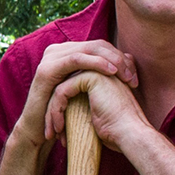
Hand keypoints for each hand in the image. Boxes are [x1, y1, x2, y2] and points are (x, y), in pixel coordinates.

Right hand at [12, 40, 136, 147]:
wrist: (39, 130)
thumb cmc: (66, 114)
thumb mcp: (86, 90)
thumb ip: (101, 74)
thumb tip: (129, 58)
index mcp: (68, 52)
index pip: (100, 46)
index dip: (119, 58)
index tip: (134, 76)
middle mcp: (58, 50)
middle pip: (96, 45)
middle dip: (118, 59)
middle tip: (133, 77)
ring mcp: (51, 57)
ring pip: (89, 49)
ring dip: (111, 60)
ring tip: (125, 75)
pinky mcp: (47, 68)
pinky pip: (77, 59)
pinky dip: (96, 63)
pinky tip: (111, 72)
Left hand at [43, 69, 153, 147]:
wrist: (130, 134)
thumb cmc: (116, 132)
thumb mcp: (94, 117)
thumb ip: (80, 108)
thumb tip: (59, 116)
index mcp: (102, 78)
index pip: (70, 91)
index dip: (60, 112)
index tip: (56, 133)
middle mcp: (99, 70)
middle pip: (64, 89)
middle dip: (52, 112)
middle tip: (49, 133)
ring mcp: (96, 70)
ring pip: (60, 90)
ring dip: (52, 114)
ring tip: (52, 135)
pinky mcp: (91, 76)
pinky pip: (62, 91)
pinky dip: (56, 111)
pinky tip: (59, 128)